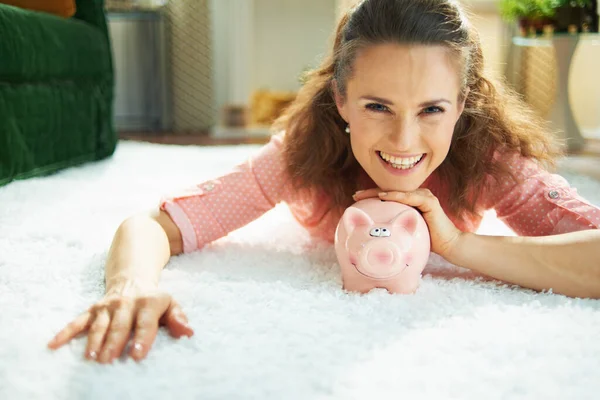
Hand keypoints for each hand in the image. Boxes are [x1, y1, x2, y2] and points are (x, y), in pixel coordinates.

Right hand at [47, 280, 192, 362]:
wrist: (132, 278)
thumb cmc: (153, 300)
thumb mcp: (170, 304)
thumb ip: (178, 319)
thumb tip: (189, 333)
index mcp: (148, 303)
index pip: (145, 322)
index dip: (142, 338)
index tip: (136, 354)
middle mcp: (126, 304)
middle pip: (120, 325)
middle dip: (114, 343)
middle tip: (108, 361)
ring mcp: (107, 307)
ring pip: (99, 325)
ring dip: (94, 341)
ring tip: (90, 357)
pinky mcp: (93, 310)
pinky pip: (77, 322)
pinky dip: (65, 333)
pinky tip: (53, 345)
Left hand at [353, 188, 463, 259]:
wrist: (448, 246)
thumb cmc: (428, 242)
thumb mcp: (405, 234)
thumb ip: (394, 229)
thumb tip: (375, 236)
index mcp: (411, 202)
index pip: (388, 197)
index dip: (372, 196)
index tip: (355, 199)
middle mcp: (417, 196)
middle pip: (390, 192)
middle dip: (371, 192)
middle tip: (355, 195)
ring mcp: (424, 197)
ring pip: (398, 192)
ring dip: (379, 192)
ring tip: (364, 195)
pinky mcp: (430, 202)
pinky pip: (410, 197)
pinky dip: (396, 196)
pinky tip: (383, 197)